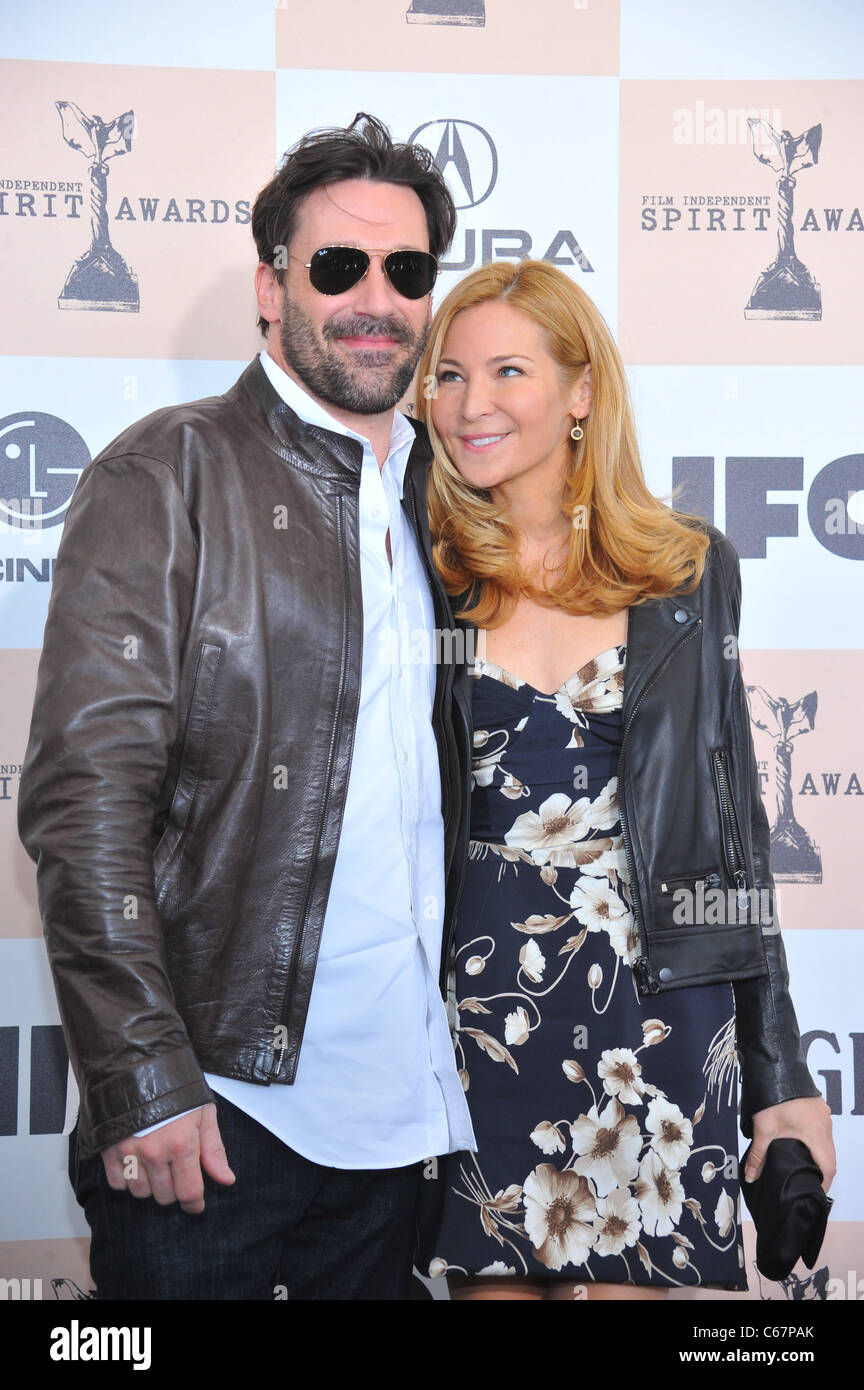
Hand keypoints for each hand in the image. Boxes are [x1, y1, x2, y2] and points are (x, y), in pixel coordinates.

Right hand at [101, 1102, 235, 1212]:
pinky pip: (118, 1184)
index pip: (189, 1192)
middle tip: (176, 1172)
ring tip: (156, 1165)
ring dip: (150, 1185)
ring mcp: (129, 1152)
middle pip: (165, 1196)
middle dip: (174, 1190)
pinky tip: (136, 1164)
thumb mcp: (203, 1115)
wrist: (140, 1067)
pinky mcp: (109, 1150)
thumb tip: (226, 1179)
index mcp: (181, 1144)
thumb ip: (214, 1151)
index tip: (196, 1205)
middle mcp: (154, 1152)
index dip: (194, 1204)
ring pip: (142, 1193)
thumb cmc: (176, 1089)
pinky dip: (127, 1180)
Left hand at [745, 1096, 834, 1191]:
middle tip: (807, 1182)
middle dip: (821, 1172)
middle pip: (830, 1157)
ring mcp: (824, 1116)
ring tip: (804, 1167)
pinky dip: (816, 1141)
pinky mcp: (819, 1109)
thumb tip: (751, 1175)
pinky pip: (823, 1130)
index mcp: (816, 1134)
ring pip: (827, 1143)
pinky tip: (802, 1143)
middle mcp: (825, 1126)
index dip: (823, 1184)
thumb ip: (758, 1155)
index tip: (813, 1192)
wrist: (778, 1067)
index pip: (828, 1168)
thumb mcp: (763, 1128)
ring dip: (819, 1156)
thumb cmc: (773, 1096)